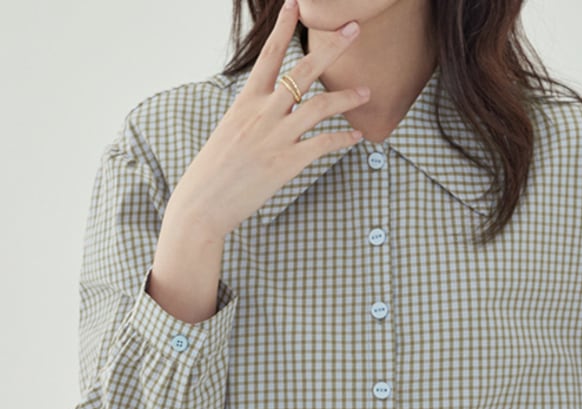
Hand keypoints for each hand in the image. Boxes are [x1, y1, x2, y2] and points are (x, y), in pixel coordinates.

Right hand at [167, 0, 369, 239]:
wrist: (202, 203)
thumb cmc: (213, 172)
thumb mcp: (228, 132)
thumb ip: (252, 117)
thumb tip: (267, 111)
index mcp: (245, 101)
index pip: (269, 54)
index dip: (284, 27)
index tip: (297, 3)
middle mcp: (263, 112)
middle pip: (304, 70)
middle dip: (332, 47)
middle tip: (353, 29)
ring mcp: (277, 136)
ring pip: (322, 106)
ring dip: (349, 96)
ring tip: (367, 91)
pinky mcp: (288, 163)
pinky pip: (324, 143)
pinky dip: (344, 138)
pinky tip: (357, 137)